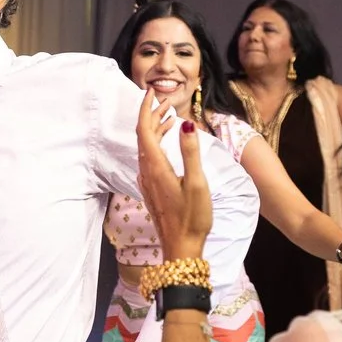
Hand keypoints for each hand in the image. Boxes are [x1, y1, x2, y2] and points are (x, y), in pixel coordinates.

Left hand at [133, 95, 210, 262]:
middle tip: (166, 100)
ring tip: (170, 116)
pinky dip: (158, 144)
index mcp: (156, 167)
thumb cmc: (192, 218)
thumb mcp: (197, 183)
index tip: (151, 93)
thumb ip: (191, 152)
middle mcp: (147, 172)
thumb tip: (186, 123)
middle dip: (152, 115)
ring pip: (146, 147)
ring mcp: (147, 182)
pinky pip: (150, 158)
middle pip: (143, 136)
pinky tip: (169, 143)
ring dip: (156, 129)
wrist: (181, 248)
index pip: (144, 130)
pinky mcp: (152, 189)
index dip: (146, 109)